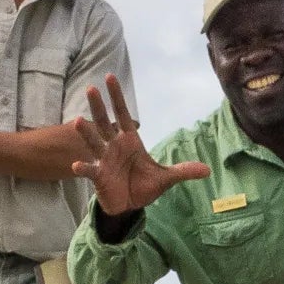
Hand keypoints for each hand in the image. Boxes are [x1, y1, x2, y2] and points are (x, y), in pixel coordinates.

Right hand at [71, 75, 209, 214]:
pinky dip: (84, 168)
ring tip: (78, 121)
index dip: (117, 97)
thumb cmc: (144, 186)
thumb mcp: (166, 178)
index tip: (110, 77)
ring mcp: (104, 160)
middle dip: (99, 106)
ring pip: (94, 142)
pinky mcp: (98, 177)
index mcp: (130, 140)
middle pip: (105, 122)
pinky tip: (77, 165)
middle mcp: (114, 146)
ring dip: (86, 132)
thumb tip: (207, 170)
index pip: (123, 114)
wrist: (130, 206)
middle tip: (91, 89)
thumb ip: (183, 171)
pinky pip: (90, 170)